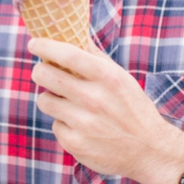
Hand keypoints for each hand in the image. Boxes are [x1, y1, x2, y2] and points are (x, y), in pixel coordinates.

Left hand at [27, 39, 183, 183]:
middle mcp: (93, 99)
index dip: (45, 46)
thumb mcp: (122, 79)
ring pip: (44, 100)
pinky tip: (82, 127)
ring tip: (68, 103)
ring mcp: (82, 122)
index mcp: (108, 77)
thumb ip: (96, 57)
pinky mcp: (74, 143)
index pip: (67, 54)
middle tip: (44, 72)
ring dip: (51, 99)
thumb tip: (74, 33)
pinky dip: (65, 124)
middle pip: (45, 75)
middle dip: (40, 71)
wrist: (149, 150)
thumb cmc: (133, 109)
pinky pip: (55, 125)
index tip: (34, 43)